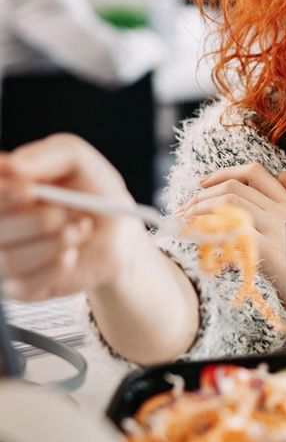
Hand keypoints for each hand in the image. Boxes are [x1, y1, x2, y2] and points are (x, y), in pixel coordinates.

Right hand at [0, 134, 145, 301]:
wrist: (118, 232)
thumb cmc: (93, 192)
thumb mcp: (81, 161)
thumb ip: (52, 154)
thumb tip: (14, 167)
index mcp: (4, 187)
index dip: (3, 192)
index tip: (28, 191)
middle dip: (37, 220)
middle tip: (65, 213)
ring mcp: (2, 255)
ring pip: (9, 258)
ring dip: (56, 242)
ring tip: (80, 229)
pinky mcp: (18, 287)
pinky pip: (25, 284)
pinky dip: (57, 267)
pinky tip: (71, 255)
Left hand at [182, 164, 285, 299]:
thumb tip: (282, 174)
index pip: (254, 172)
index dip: (225, 172)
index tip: (203, 182)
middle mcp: (281, 210)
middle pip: (235, 187)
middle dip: (203, 194)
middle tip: (186, 207)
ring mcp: (273, 227)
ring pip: (229, 203)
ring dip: (201, 208)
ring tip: (186, 220)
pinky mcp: (264, 248)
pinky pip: (229, 229)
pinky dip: (208, 229)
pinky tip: (197, 236)